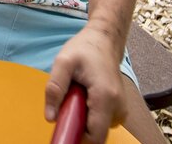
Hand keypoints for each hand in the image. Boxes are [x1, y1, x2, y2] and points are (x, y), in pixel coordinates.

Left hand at [44, 27, 126, 142]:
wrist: (105, 39)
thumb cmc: (85, 47)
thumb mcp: (63, 62)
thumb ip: (55, 88)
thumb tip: (50, 117)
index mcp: (105, 97)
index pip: (95, 137)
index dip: (76, 138)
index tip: (64, 128)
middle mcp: (118, 106)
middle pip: (96, 135)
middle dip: (78, 127)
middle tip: (68, 105)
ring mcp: (121, 107)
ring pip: (99, 129)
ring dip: (84, 121)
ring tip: (77, 97)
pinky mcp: (119, 107)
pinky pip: (103, 122)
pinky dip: (92, 117)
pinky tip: (85, 98)